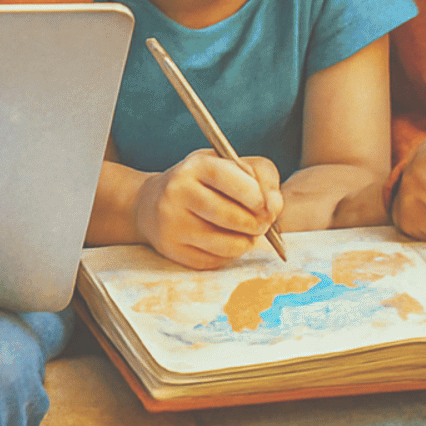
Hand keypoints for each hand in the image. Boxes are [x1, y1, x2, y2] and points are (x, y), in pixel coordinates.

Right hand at [135, 150, 284, 269]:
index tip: (268, 206)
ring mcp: (172, 223)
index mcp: (194, 166)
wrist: (150, 203)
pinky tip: (223, 241)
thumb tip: (275, 207)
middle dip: (258, 224)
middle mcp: (177, 192)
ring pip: (227, 244)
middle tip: (262, 223)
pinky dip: (228, 254)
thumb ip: (261, 176)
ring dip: (246, 242)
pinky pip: (215, 260)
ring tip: (246, 232)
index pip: (230, 179)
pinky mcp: (172, 249)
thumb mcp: (227, 164)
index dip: (257, 195)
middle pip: (232, 217)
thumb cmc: (200, 182)